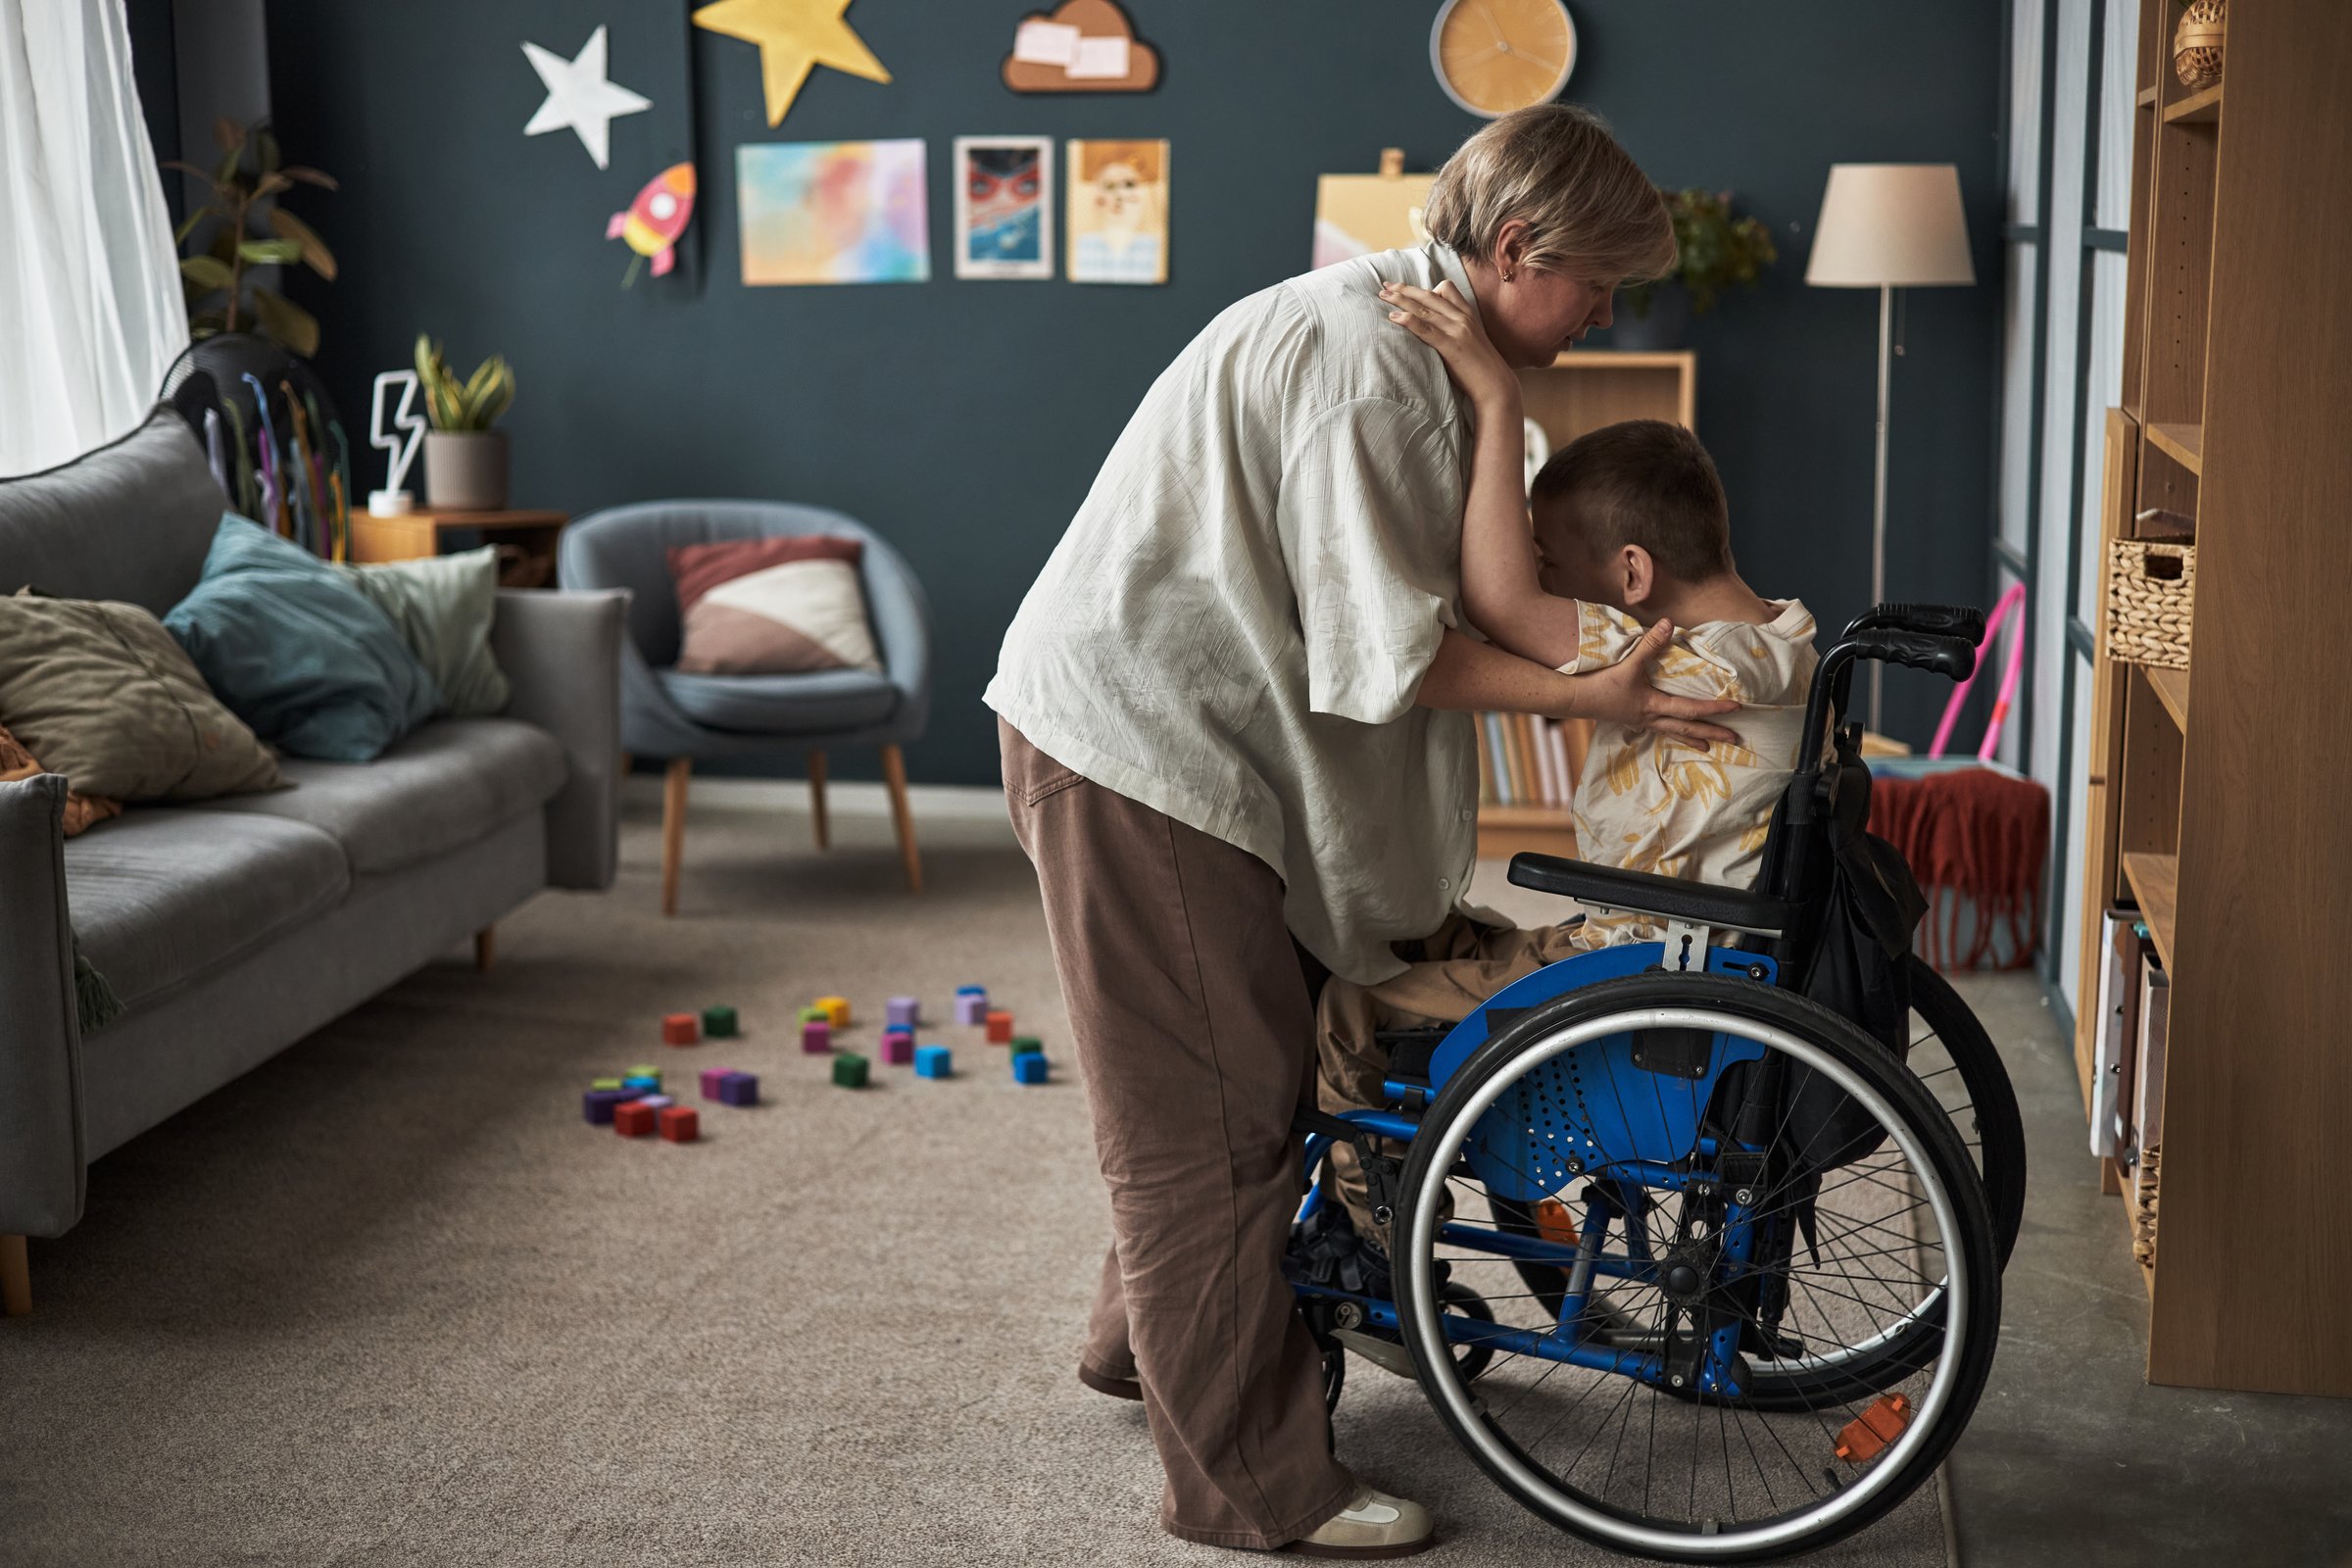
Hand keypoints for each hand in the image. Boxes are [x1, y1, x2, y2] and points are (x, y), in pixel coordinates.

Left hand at [1382, 280, 1519, 414]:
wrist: (1495, 384)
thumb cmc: (1480, 367)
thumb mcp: (1469, 340)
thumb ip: (1454, 329)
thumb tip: (1432, 328)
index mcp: (1467, 314)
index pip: (1445, 288)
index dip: (1424, 288)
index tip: (1406, 290)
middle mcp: (1462, 318)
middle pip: (1429, 295)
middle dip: (1405, 289)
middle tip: (1385, 285)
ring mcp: (1457, 330)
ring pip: (1424, 308)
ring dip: (1401, 300)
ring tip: (1382, 297)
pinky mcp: (1451, 346)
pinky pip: (1426, 328)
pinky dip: (1408, 320)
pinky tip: (1394, 318)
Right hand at [1576, 619, 1742, 746]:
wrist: (1576, 699)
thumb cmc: (1602, 684)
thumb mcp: (1628, 663)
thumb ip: (1649, 643)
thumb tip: (1669, 623)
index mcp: (1654, 706)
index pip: (1691, 709)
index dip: (1715, 708)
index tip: (1736, 707)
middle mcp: (1651, 719)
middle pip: (1687, 728)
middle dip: (1712, 733)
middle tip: (1735, 739)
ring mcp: (1642, 722)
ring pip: (1674, 733)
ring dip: (1693, 739)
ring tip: (1710, 747)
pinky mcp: (1633, 721)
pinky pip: (1660, 731)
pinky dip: (1673, 734)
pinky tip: (1673, 734)